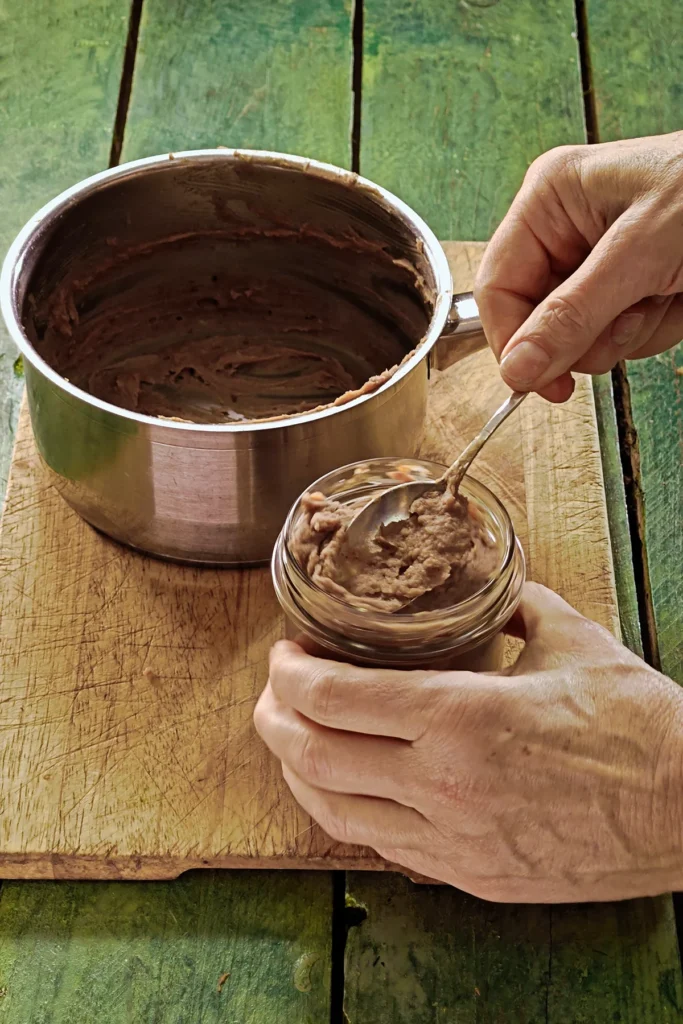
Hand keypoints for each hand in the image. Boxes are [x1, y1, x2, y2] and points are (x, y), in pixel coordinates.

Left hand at [255, 583, 682, 901]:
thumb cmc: (637, 722)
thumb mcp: (570, 638)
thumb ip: (512, 603)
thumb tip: (485, 586)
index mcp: (462, 717)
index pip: (334, 698)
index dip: (291, 673)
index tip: (285, 654)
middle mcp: (444, 784)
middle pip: (314, 756)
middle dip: (273, 718)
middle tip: (272, 692)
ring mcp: (454, 840)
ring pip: (335, 812)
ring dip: (296, 770)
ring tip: (290, 740)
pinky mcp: (471, 877)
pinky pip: (382, 847)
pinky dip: (347, 812)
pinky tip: (346, 789)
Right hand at [474, 131, 682, 401]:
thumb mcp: (639, 254)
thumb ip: (573, 314)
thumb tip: (517, 368)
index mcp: (550, 201)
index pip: (498, 288)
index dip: (513, 340)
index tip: (537, 382)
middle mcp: (566, 231)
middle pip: (537, 320)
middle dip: (587, 332)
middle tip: (631, 314)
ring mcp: (598, 263)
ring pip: (579, 338)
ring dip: (627, 333)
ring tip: (664, 294)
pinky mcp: (630, 288)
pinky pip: (618, 339)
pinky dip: (653, 330)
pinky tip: (675, 298)